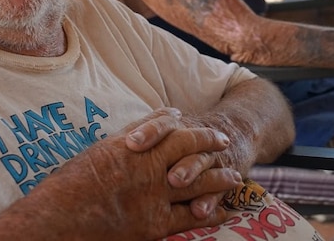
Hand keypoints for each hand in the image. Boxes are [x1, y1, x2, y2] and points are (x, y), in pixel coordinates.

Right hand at [0, 108, 244, 240]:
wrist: (58, 221)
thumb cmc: (68, 188)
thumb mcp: (97, 154)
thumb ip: (122, 141)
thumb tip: (140, 130)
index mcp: (131, 146)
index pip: (166, 126)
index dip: (180, 122)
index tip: (188, 120)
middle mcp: (147, 166)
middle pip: (188, 148)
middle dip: (208, 142)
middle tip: (224, 141)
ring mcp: (153, 196)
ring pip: (197, 181)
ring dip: (218, 178)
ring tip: (233, 176)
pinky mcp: (154, 226)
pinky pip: (190, 217)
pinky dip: (210, 213)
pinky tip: (223, 212)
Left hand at [123, 108, 242, 218]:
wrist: (226, 138)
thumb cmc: (179, 140)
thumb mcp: (165, 132)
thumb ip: (142, 135)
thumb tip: (107, 149)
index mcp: (174, 127)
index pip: (161, 123)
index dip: (148, 131)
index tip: (131, 143)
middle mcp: (190, 140)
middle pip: (184, 141)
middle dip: (170, 152)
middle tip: (159, 167)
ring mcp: (207, 157)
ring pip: (200, 160)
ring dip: (189, 170)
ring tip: (175, 182)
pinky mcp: (221, 178)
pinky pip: (216, 189)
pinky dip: (209, 200)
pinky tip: (199, 211)